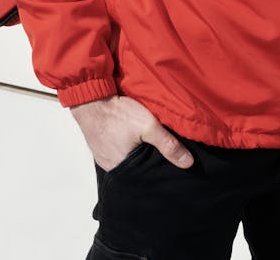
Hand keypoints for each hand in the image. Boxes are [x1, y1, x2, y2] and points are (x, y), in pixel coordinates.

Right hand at [70, 95, 193, 171]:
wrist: (91, 99)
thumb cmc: (117, 112)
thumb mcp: (148, 125)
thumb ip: (168, 144)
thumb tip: (188, 162)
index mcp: (124, 170)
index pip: (147, 179)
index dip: (158, 175)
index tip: (170, 171)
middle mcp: (112, 169)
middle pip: (137, 172)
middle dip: (148, 166)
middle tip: (160, 157)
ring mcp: (105, 160)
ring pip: (127, 163)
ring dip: (136, 157)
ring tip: (147, 148)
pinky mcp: (101, 149)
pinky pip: (117, 155)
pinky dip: (125, 150)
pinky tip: (131, 141)